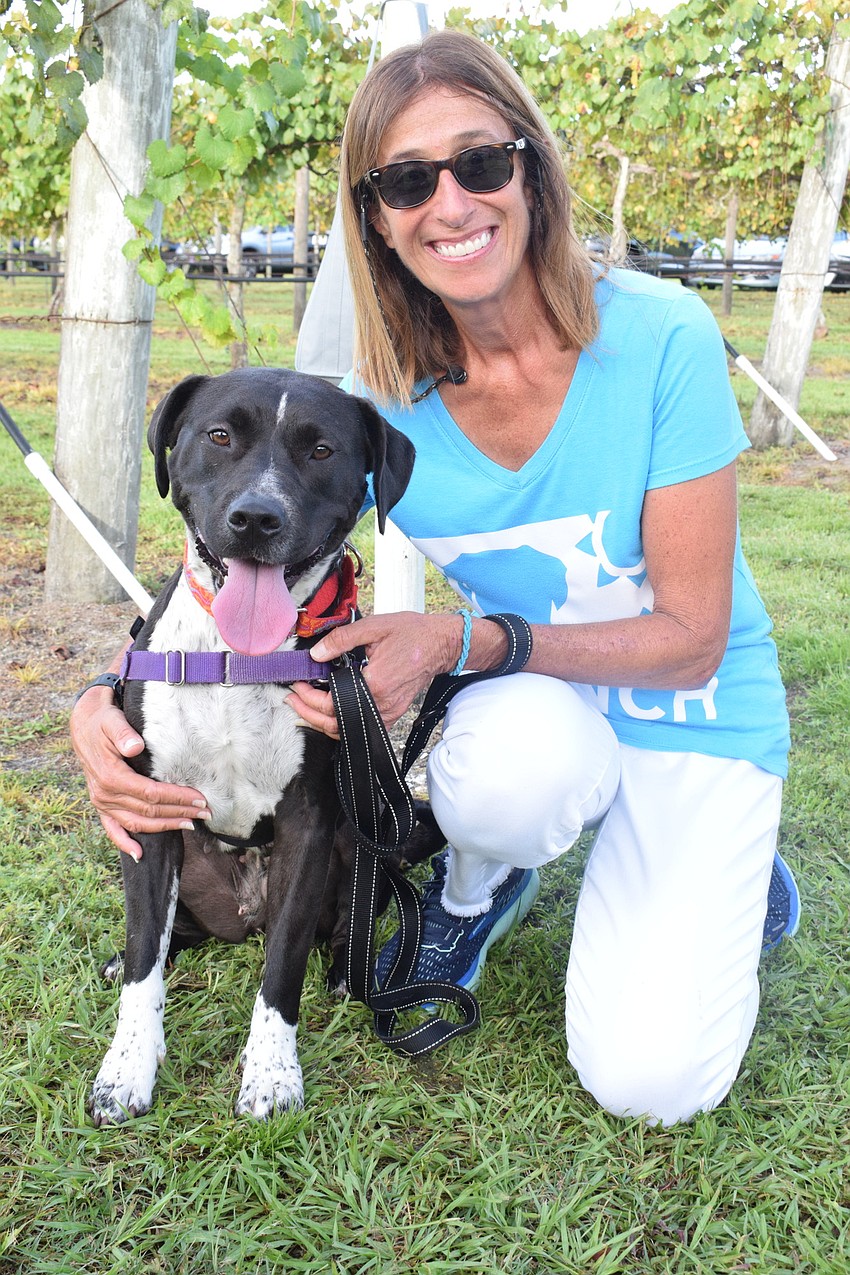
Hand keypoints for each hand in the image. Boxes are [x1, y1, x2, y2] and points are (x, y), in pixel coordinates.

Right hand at [70, 686, 211, 858]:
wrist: (83, 726)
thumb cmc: (103, 722)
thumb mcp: (112, 721)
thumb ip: (123, 734)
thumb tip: (135, 746)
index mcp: (111, 776)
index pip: (151, 793)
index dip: (177, 797)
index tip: (200, 798)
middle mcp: (105, 795)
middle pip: (149, 810)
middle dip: (180, 812)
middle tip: (206, 812)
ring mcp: (102, 803)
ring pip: (137, 823)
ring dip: (165, 826)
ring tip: (190, 824)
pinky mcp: (101, 805)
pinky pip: (112, 830)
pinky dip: (125, 843)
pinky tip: (139, 854)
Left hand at [287, 611, 460, 738]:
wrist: (441, 644)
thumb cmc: (413, 634)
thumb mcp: (374, 627)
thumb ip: (341, 640)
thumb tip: (316, 654)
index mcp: (375, 684)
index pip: (331, 704)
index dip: (308, 698)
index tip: (297, 685)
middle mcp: (381, 705)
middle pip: (335, 725)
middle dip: (308, 713)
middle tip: (293, 698)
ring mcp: (388, 713)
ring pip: (347, 731)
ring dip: (322, 721)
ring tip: (305, 706)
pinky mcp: (392, 714)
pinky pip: (360, 726)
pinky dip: (341, 724)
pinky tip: (330, 711)